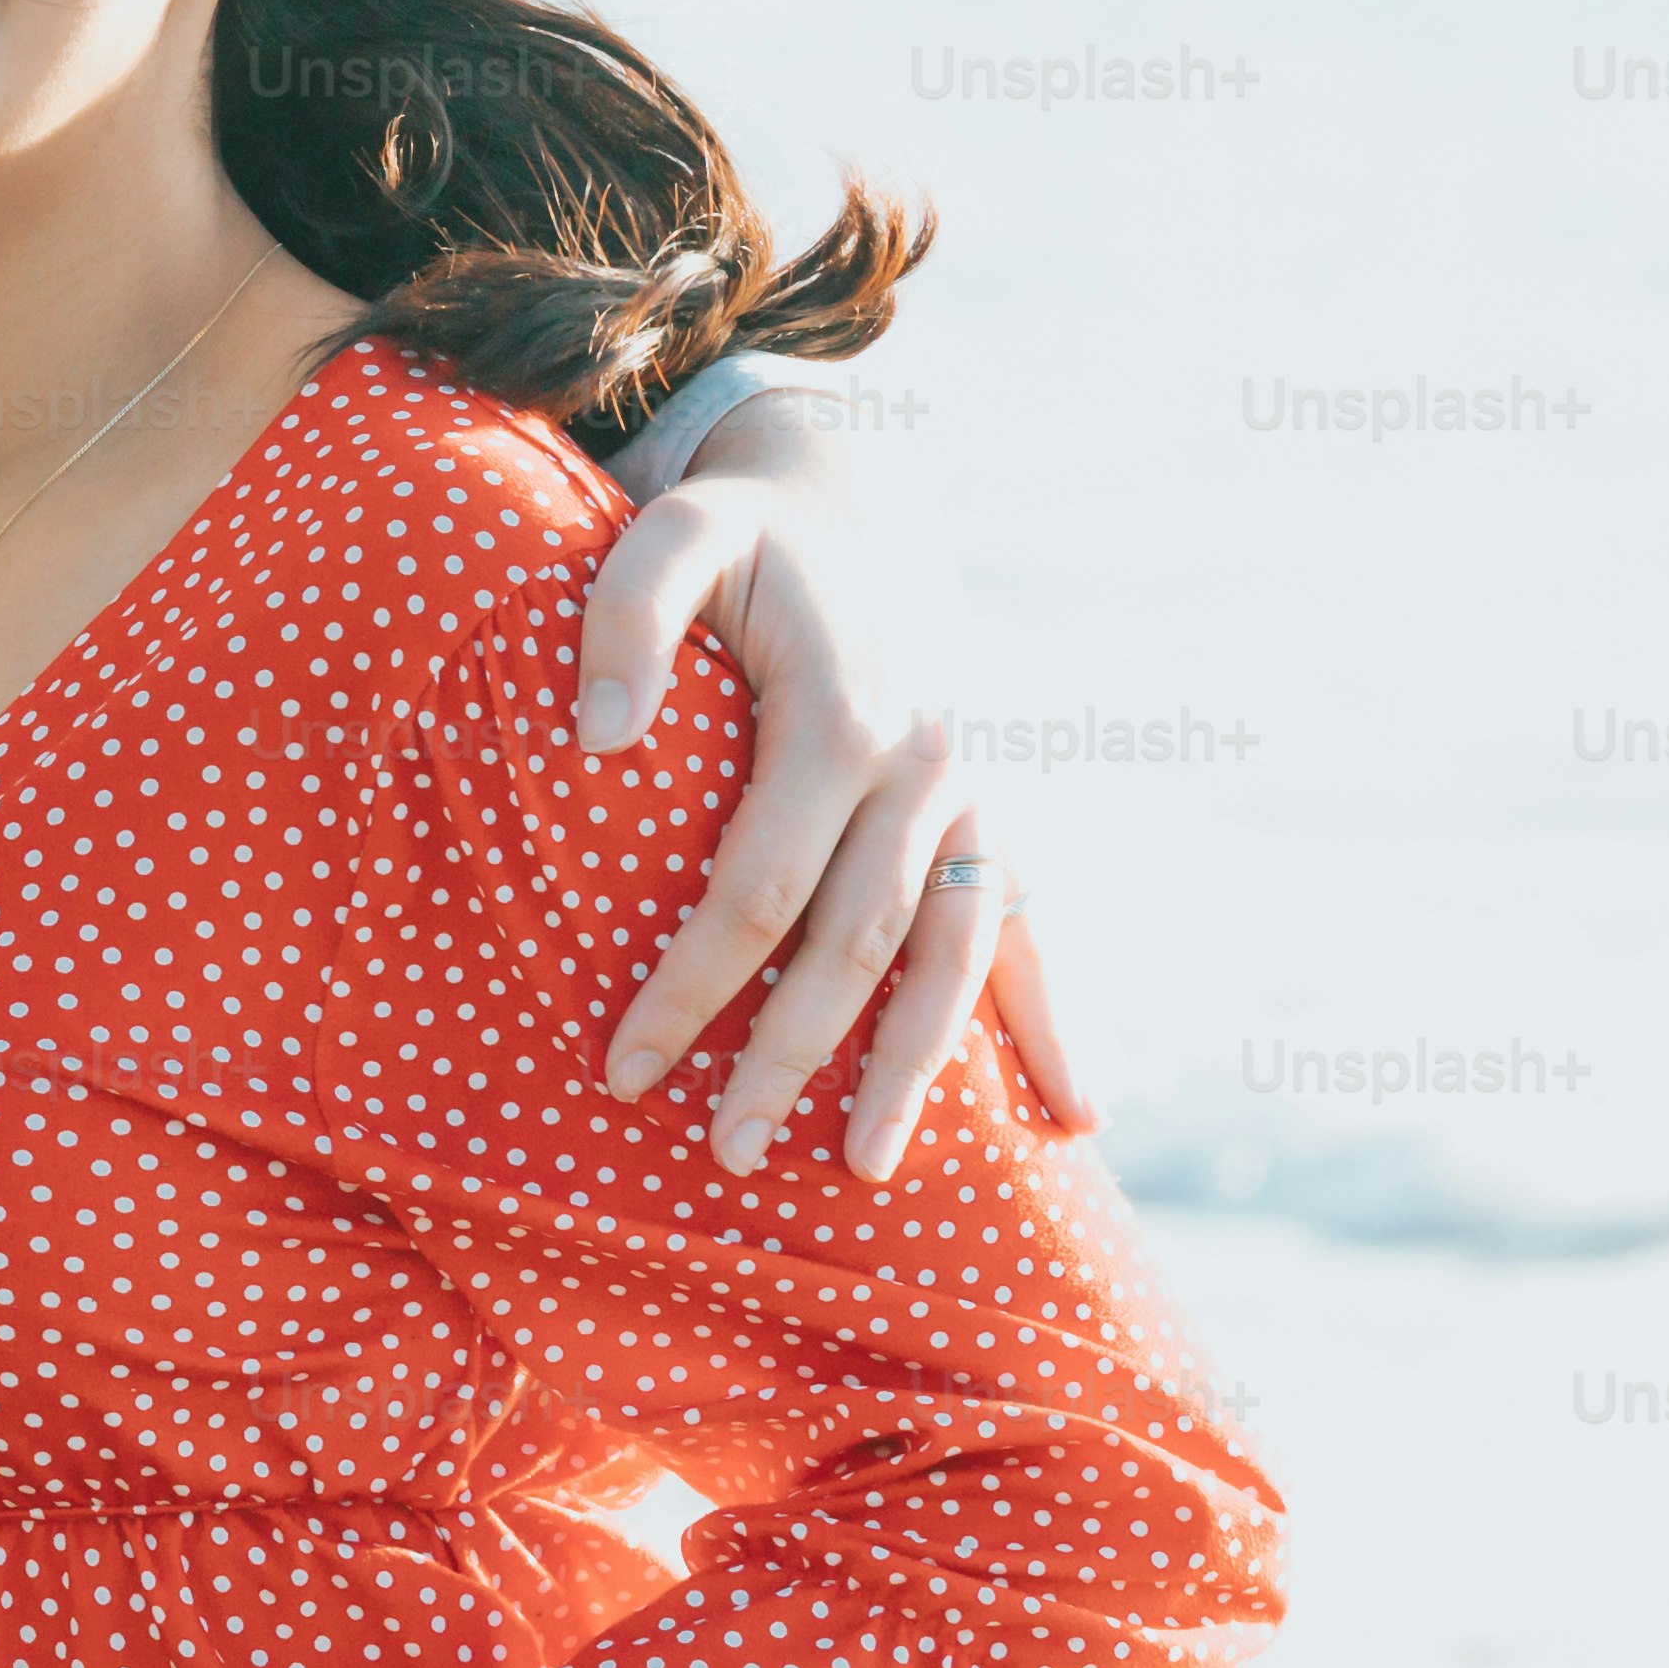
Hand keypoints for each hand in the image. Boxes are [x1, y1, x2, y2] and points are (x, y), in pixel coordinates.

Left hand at [579, 444, 1087, 1180]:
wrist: (856, 501)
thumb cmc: (740, 536)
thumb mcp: (671, 535)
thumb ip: (624, 617)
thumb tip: (595, 737)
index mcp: (842, 717)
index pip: (755, 889)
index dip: (691, 985)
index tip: (626, 1066)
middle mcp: (928, 769)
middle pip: (856, 945)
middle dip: (792, 1056)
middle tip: (726, 1154)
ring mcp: (980, 798)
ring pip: (956, 957)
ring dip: (916, 1069)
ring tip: (862, 1165)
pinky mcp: (1004, 814)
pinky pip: (1035, 931)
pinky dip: (1053, 1023)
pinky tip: (1073, 1119)